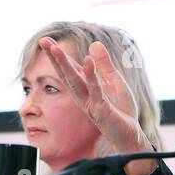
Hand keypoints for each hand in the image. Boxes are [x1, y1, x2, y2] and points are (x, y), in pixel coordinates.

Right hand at [38, 38, 155, 174]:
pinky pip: (95, 91)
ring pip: (75, 81)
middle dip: (56, 58)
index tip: (45, 41)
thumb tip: (95, 44)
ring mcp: (90, 102)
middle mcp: (83, 95)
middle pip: (67, 74)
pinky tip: (88, 62)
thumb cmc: (120, 109)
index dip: (58, 55)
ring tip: (57, 49)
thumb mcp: (113, 80)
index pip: (69, 68)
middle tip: (44, 42)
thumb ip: (104, 64)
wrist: (130, 133)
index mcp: (85, 87)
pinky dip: (91, 76)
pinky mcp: (101, 109)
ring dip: (66, 65)